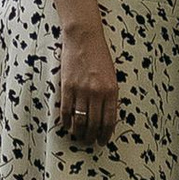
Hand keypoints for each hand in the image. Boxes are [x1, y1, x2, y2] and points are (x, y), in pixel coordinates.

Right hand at [56, 22, 118, 147]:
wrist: (84, 37)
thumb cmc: (99, 55)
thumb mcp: (111, 76)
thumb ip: (109, 96)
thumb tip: (105, 117)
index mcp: (111, 91)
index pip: (109, 121)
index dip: (105, 135)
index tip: (102, 142)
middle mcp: (97, 93)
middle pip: (94, 124)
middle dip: (92, 137)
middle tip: (89, 142)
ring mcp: (81, 90)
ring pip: (80, 120)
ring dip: (79, 132)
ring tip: (78, 136)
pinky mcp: (67, 86)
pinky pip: (66, 110)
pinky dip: (66, 121)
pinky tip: (67, 125)